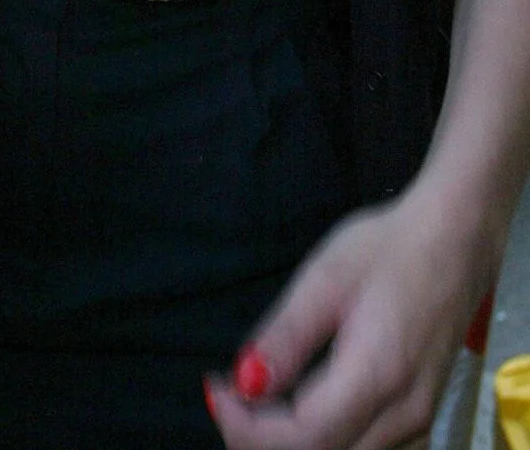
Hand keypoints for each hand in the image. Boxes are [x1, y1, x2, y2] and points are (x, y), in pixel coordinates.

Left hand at [204, 191, 490, 449]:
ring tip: (260, 405)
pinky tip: (301, 415)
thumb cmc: (390, 248)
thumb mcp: (326, 278)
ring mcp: (418, 422)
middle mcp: (404, 415)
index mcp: (377, 377)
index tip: (216, 390)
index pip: (303, 439)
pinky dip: (327, 444)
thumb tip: (244, 383)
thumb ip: (285, 336)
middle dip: (262, 440)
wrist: (454, 240)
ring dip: (293, 444)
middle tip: (231, 398)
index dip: (248, 427)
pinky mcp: (420, 418)